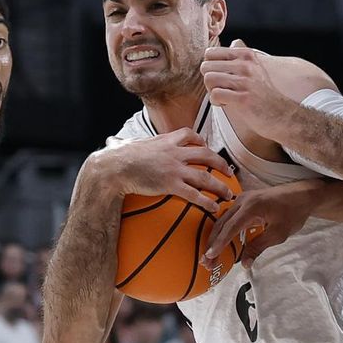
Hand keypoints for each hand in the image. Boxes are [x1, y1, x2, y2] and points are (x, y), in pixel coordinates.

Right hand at [94, 129, 236, 211]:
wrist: (115, 167)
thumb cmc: (116, 157)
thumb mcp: (124, 144)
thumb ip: (124, 143)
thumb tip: (112, 141)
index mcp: (165, 140)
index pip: (189, 134)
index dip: (200, 140)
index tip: (206, 146)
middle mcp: (174, 152)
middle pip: (206, 154)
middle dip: (220, 163)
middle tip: (229, 172)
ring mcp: (175, 168)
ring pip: (206, 176)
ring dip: (220, 186)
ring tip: (229, 195)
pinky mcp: (171, 184)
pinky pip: (194, 194)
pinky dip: (207, 201)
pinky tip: (214, 208)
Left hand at [199, 41, 296, 141]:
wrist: (281, 113)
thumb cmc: (265, 93)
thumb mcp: (257, 67)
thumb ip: (243, 55)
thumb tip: (234, 42)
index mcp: (246, 55)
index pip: (211, 52)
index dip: (209, 66)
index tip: (217, 75)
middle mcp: (245, 66)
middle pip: (206, 66)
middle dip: (209, 80)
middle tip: (218, 88)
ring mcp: (244, 82)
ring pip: (209, 79)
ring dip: (211, 91)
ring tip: (222, 96)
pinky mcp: (242, 99)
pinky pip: (215, 95)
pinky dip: (216, 102)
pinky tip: (225, 104)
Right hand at [203, 177, 322, 268]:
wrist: (302, 195)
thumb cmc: (293, 212)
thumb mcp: (278, 234)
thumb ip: (258, 247)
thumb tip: (245, 264)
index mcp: (251, 207)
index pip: (230, 228)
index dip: (219, 244)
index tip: (210, 256)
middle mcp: (242, 200)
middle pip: (222, 224)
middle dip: (212, 243)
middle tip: (206, 261)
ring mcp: (242, 199)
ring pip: (223, 220)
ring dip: (216, 237)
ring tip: (210, 255)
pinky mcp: (244, 202)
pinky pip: (229, 217)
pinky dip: (223, 230)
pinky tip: (220, 241)